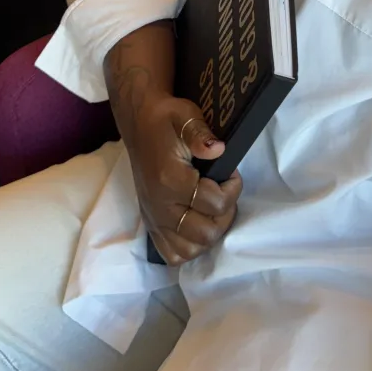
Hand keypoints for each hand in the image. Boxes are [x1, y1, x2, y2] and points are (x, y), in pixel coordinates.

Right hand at [129, 93, 241, 266]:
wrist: (139, 124)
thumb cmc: (166, 119)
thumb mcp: (185, 115)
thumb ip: (200, 133)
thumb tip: (219, 150)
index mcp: (169, 179)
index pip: (214, 202)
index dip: (232, 188)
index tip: (230, 173)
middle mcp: (160, 205)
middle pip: (206, 232)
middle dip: (225, 213)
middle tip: (224, 192)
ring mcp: (153, 218)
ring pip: (192, 249)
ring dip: (210, 232)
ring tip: (213, 209)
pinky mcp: (150, 224)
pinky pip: (173, 254)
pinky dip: (190, 246)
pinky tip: (197, 224)